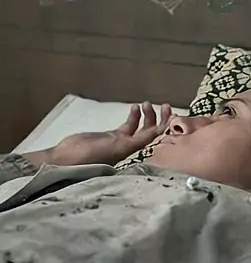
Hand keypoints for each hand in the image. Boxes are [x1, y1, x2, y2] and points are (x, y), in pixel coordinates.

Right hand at [25, 102, 171, 167]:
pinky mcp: (112, 137)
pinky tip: (135, 108)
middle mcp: (131, 149)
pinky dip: (133, 117)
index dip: (166, 128)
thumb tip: (159, 132)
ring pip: (141, 128)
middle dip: (160, 119)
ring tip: (147, 104)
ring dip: (148, 116)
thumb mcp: (116, 148)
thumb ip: (136, 141)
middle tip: (165, 105)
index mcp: (135, 154)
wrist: (65, 159)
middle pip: (152, 134)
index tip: (172, 115)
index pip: (156, 140)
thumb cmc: (89, 157)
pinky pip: (128, 126)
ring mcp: (122, 143)